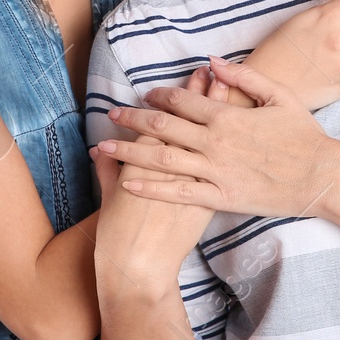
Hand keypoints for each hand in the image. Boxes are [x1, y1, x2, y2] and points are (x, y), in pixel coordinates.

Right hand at [90, 68, 220, 285]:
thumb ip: (107, 169)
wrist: (139, 267)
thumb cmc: (118, 233)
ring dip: (218, 114)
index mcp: (147, 159)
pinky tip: (239, 135)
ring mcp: (195, 182)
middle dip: (199, 94)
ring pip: (210, 139)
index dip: (177, 96)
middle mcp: (174, 166)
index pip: (166, 117)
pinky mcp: (209, 201)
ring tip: (225, 91)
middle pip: (190, 120)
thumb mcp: (107, 196)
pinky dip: (230, 148)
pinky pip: (223, 165)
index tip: (190, 75)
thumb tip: (100, 150)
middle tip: (209, 71)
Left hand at [100, 57, 339, 218]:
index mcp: (227, 115)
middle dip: (133, 120)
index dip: (159, 96)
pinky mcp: (220, 197)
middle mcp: (215, 142)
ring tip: (103, 149)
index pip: (182, 101)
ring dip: (129, 152)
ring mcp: (215, 171)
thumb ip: (243, 76)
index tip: (145, 95)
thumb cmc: (303, 135)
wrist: (322, 176)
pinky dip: (150, 188)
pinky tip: (127, 183)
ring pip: (161, 159)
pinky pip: (178, 192)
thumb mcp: (278, 96)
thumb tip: (211, 62)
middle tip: (112, 115)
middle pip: (162, 127)